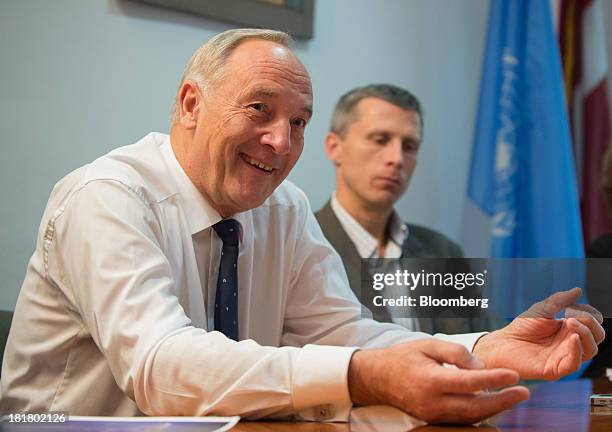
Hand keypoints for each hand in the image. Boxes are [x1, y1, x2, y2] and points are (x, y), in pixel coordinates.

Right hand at [348, 339, 529, 423]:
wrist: (379, 378)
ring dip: (496, 409)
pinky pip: (463, 419)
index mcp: (430, 380)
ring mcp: (433, 414)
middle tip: (524, 392)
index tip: (513, 374)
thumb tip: (480, 366)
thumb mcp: (427, 344)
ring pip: (471, 417)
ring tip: (514, 396)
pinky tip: (494, 403)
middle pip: (475, 407)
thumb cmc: (403, 357)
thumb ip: (454, 352)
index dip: (493, 379)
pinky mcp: (434, 419)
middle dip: (503, 401)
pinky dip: (481, 413)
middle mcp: (432, 402)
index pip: (469, 382)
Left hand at [473, 287, 604, 379]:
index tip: (574, 307)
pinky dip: (577, 350)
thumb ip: (560, 300)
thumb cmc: (521, 328)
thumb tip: (578, 290)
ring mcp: (564, 357)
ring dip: (585, 334)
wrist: (503, 342)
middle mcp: (570, 344)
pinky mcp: (556, 369)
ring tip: (569, 322)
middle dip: (590, 324)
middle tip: (572, 316)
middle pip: (596, 337)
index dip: (589, 315)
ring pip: (591, 351)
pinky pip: (575, 364)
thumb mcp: (542, 309)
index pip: (593, 325)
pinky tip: (572, 338)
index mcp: (569, 330)